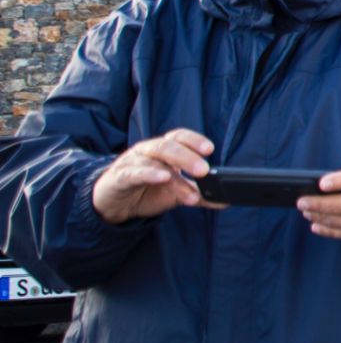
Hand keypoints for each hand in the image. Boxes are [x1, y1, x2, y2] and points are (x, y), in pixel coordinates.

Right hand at [93, 128, 220, 223]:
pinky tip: (163, 178)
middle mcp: (148, 152)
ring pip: (154, 160)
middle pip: (168, 146)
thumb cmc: (145, 191)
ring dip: (175, 172)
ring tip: (191, 184)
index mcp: (163, 151)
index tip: (210, 149)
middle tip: (204, 170)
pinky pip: (134, 173)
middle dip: (188, 156)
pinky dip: (149, 174)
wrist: (113, 204)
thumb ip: (199, 194)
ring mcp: (133, 163)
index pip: (179, 137)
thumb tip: (225, 200)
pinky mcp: (120, 178)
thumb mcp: (175, 193)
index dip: (194, 140)